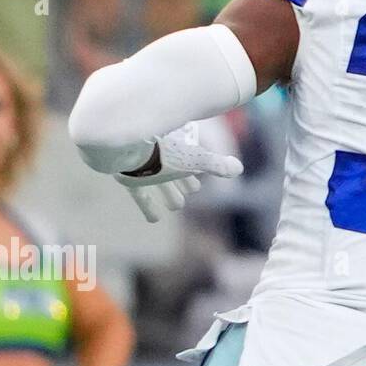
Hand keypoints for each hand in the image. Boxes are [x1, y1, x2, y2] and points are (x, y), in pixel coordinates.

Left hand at [114, 125, 242, 222]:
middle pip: (175, 169)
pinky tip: (155, 219)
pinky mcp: (128, 177)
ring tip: (176, 205)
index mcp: (177, 146)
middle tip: (189, 192)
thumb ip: (217, 165)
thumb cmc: (164, 152)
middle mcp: (160, 154)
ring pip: (159, 182)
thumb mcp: (196, 160)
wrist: (126, 149)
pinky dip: (149, 206)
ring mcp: (143, 165)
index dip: (196, 169)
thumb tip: (238, 168)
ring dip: (169, 193)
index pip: (190, 157)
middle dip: (183, 181)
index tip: (199, 180)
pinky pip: (139, 193)